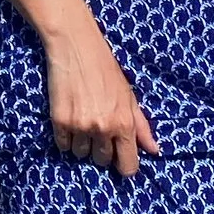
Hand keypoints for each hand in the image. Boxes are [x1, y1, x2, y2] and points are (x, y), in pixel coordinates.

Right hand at [42, 13, 158, 178]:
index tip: (119, 159)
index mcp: (124, 123)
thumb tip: (154, 151)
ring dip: (82, 143)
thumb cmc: (106, 69)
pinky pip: (63, 146)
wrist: (76, 47)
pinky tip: (70, 118)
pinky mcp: (60, 122)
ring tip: (83, 120)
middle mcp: (103, 128)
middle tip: (98, 128)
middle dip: (101, 150)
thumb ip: (141, 126)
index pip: (128, 165)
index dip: (125, 165)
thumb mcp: (129, 96)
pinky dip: (66, 137)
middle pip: (102, 161)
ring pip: (81, 154)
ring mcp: (80, 126)